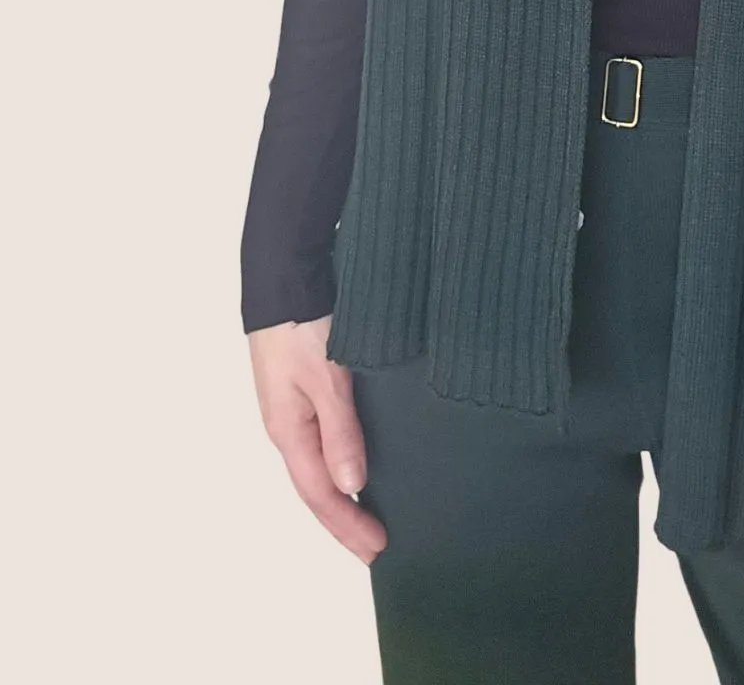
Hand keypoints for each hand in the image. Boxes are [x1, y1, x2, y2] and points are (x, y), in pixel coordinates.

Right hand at [248, 314, 387, 564]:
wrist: (284, 274)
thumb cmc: (302, 323)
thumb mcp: (326, 376)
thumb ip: (340, 430)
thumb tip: (351, 486)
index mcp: (288, 429)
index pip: (320, 493)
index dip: (349, 524)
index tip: (379, 549)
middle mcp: (288, 426)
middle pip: (316, 487)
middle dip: (345, 521)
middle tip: (377, 548)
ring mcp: (293, 409)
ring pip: (317, 467)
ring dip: (342, 496)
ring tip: (369, 519)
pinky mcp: (303, 390)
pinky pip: (321, 442)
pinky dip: (340, 464)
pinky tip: (356, 466)